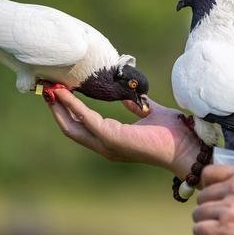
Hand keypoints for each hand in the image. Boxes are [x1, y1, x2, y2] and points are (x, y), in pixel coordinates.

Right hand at [47, 89, 199, 177]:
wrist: (187, 146)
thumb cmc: (173, 133)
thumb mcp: (149, 112)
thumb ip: (135, 106)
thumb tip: (126, 96)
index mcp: (111, 140)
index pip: (81, 125)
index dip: (66, 109)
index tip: (57, 90)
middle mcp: (105, 145)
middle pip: (70, 127)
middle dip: (56, 108)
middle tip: (46, 88)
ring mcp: (107, 144)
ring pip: (72, 126)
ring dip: (59, 106)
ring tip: (50, 88)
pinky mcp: (112, 138)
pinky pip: (87, 119)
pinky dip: (73, 106)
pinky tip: (65, 92)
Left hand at [192, 165, 233, 234]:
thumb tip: (230, 194)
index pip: (208, 173)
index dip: (206, 186)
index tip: (213, 196)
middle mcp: (232, 188)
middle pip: (201, 197)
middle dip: (208, 208)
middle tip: (218, 219)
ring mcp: (228, 208)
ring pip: (198, 214)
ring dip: (204, 223)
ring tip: (216, 231)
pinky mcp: (226, 229)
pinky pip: (200, 230)